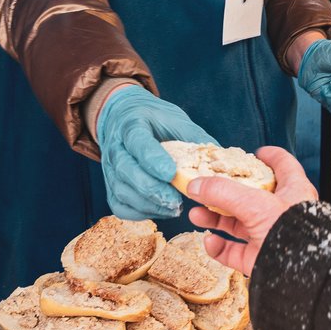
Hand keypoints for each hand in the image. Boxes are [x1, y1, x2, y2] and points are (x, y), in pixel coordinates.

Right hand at [97, 86, 216, 220]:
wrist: (123, 117)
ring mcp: (110, 168)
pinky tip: (161, 210)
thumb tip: (220, 157)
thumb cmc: (154, 119)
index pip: (138, 142)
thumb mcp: (175, 118)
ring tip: (174, 208)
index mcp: (132, 124)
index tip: (171, 173)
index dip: (153, 160)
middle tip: (176, 201)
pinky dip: (140, 213)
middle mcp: (116, 147)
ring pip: (122, 192)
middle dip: (152, 189)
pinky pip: (121, 206)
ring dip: (148, 204)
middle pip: (127, 171)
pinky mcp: (111, 186)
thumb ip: (194, 137)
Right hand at [186, 146, 317, 274]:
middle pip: (249, 196)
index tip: (254, 153)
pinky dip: (219, 247)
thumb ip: (222, 192)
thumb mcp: (254, 203)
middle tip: (205, 188)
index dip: (269, 156)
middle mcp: (281, 212)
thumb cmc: (290, 233)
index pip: (282, 165)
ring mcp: (269, 237)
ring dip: (215, 219)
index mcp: (292, 191)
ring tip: (196, 215)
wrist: (299, 276)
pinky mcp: (259, 260)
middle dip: (223, 193)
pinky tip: (209, 242)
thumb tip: (195, 185)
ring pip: (237, 224)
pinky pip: (234, 251)